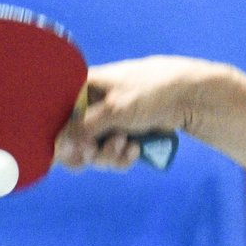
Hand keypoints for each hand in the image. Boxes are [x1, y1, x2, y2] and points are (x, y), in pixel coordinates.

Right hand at [56, 55, 212, 171]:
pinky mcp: (124, 135)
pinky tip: (135, 150)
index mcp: (84, 87)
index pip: (55, 114)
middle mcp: (92, 104)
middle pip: (71, 140)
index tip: (67, 149)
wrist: (190, 98)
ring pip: (93, 152)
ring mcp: (108, 121)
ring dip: (108, 156)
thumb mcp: (114, 109)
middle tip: (95, 152)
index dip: (58, 136)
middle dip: (87, 151)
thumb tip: (58, 147)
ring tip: (127, 145)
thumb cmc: (151, 93)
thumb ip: (83, 128)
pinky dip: (122, 158)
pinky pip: (112, 156)